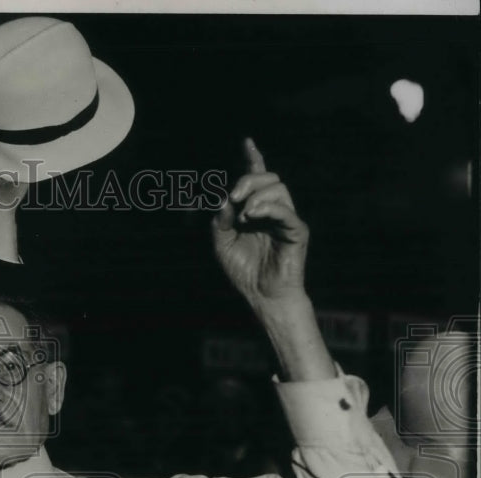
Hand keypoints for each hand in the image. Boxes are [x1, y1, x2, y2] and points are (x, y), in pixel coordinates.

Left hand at [0, 131, 28, 262]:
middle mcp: (4, 164)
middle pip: (9, 147)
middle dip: (11, 137)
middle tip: (14, 119)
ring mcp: (16, 169)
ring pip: (20, 153)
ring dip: (22, 145)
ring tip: (27, 125)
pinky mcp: (26, 174)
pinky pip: (30, 162)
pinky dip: (32, 155)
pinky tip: (36, 140)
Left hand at [212, 138, 309, 311]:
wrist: (261, 295)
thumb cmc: (244, 271)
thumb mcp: (222, 244)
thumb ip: (220, 221)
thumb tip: (222, 200)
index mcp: (255, 210)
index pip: (257, 179)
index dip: (253, 159)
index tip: (247, 143)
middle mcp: (272, 211)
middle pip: (268, 178)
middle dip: (248, 180)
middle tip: (233, 197)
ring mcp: (286, 219)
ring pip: (279, 189)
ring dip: (257, 195)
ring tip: (245, 214)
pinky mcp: (296, 231)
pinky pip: (287, 211)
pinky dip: (269, 208)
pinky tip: (253, 215)